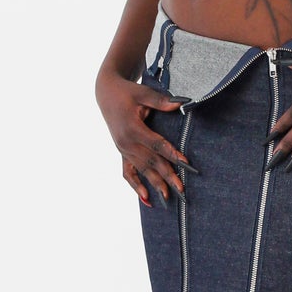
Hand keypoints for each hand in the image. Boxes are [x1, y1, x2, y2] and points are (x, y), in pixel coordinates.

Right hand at [96, 71, 194, 205]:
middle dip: (167, 175)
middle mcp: (126, 142)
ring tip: (168, 197)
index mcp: (132, 128)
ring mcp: (123, 149)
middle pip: (151, 162)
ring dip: (155, 184)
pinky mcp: (122, 152)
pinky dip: (136, 186)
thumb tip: (180, 103)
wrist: (106, 93)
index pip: (156, 145)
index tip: (185, 163)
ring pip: (142, 170)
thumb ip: (160, 101)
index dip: (172, 154)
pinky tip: (146, 199)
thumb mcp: (143, 93)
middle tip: (182, 189)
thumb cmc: (126, 92)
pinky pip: (128, 173)